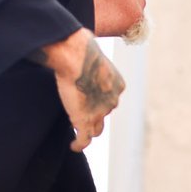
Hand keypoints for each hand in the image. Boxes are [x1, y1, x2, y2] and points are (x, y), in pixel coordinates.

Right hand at [38, 29, 124, 151]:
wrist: (77, 56)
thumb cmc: (81, 49)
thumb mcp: (91, 51)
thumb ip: (88, 57)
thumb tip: (76, 45)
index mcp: (117, 85)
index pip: (109, 98)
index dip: (99, 100)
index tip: (89, 99)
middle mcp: (112, 101)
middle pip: (104, 113)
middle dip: (95, 114)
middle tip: (81, 113)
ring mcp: (99, 113)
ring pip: (97, 129)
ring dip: (89, 131)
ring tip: (80, 133)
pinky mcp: (85, 121)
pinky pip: (84, 139)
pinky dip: (79, 144)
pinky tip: (73, 147)